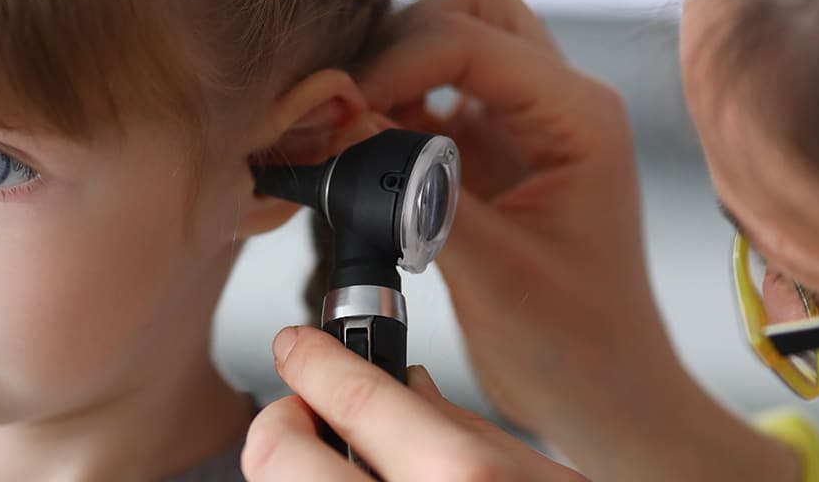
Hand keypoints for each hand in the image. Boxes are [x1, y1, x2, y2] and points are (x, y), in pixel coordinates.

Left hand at [242, 327, 584, 481]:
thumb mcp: (543, 481)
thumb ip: (465, 430)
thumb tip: (407, 387)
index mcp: (462, 479)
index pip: (352, 396)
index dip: (311, 363)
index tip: (296, 349)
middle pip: (276, 457)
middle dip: (282, 425)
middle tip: (307, 416)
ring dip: (306, 477)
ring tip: (348, 468)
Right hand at [350, 0, 794, 480]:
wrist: (604, 395)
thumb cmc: (574, 345)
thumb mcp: (494, 273)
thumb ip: (419, 193)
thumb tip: (344, 127)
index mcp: (578, 115)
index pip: (468, 36)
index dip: (393, 64)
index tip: (343, 117)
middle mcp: (556, 100)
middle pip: (465, 4)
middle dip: (395, 44)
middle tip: (349, 113)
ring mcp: (522, 119)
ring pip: (444, 35)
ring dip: (389, 72)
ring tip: (350, 133)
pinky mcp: (487, 148)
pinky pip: (426, 92)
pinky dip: (385, 108)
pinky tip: (362, 154)